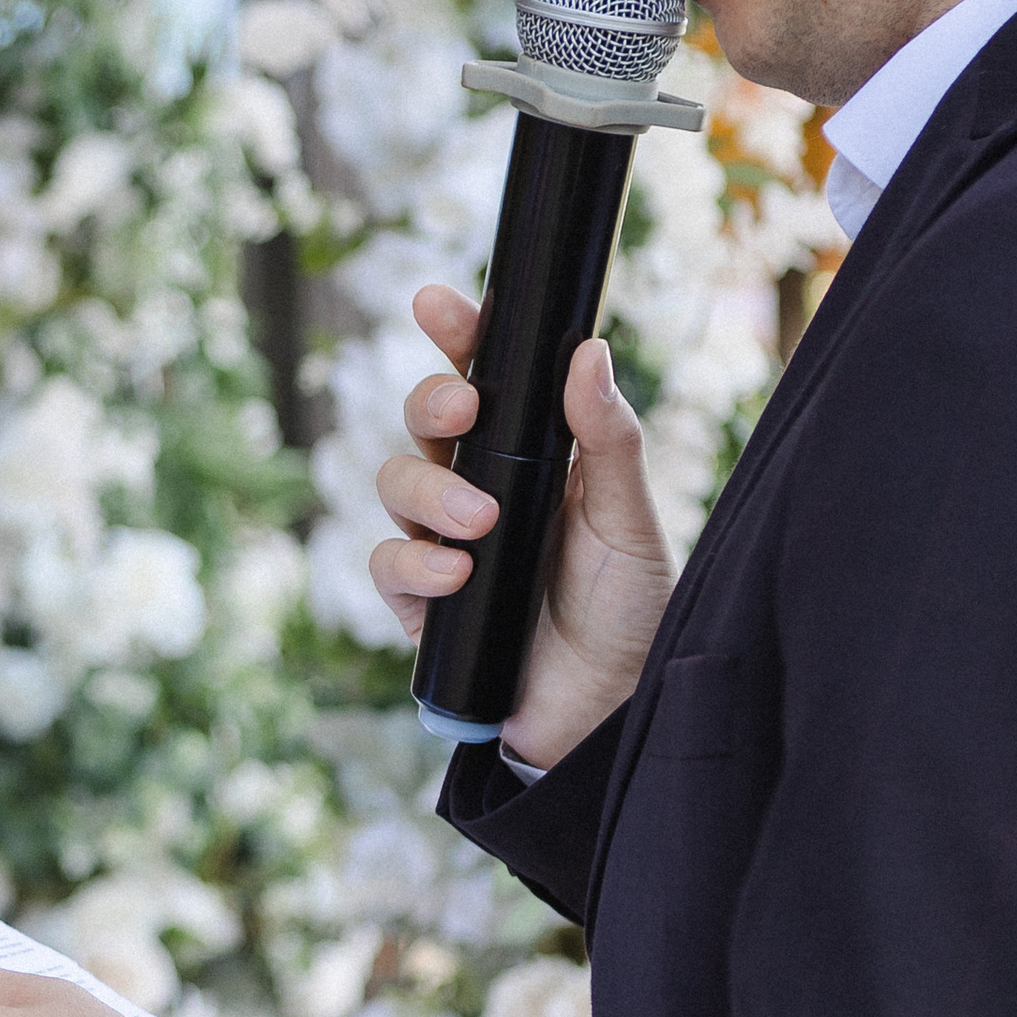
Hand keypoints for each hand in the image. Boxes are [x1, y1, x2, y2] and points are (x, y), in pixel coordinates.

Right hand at [369, 283, 675, 770]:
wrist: (609, 712)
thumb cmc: (629, 612)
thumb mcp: (629, 520)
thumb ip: (607, 440)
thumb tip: (589, 350)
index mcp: (533, 457)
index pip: (485, 382)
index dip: (456, 338)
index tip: (438, 303)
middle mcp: (481, 490)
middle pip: (424, 423)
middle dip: (431, 405)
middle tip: (464, 412)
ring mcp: (445, 545)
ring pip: (395, 485)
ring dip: (429, 492)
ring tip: (480, 523)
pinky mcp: (422, 605)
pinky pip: (387, 564)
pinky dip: (414, 564)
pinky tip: (456, 576)